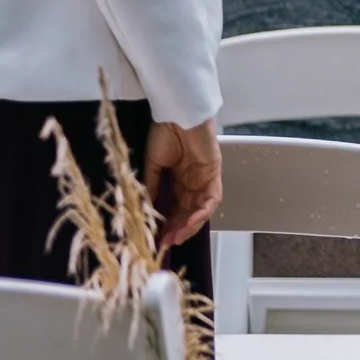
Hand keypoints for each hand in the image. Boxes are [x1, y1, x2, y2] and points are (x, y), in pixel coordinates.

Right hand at [144, 119, 222, 249]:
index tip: (155, 238)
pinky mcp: (214, 173)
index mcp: (175, 180)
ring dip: (190, 224)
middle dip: (177, 228)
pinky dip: (204, 211)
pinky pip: (213, 197)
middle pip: (187, 211)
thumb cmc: (163, 135)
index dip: (165, 223)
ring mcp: (203, 178)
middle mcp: (190, 181)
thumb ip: (151, 188)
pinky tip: (192, 221)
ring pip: (200, 208)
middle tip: (166, 243)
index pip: (172, 207)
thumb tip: (145, 211)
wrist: (175, 116)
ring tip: (177, 237)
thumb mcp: (152, 166)